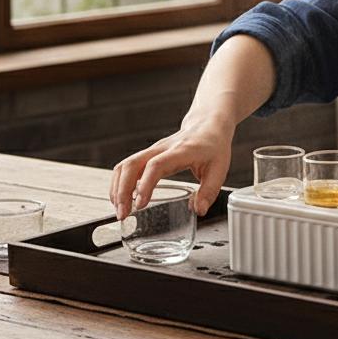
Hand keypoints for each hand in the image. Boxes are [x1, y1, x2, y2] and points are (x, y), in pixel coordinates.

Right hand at [110, 113, 234, 220]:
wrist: (208, 125)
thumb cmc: (214, 146)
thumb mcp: (220, 169)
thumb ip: (209, 191)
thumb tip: (198, 211)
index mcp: (180, 151)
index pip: (155, 165)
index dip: (145, 184)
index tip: (140, 204)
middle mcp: (162, 148)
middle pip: (132, 164)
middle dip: (122, 190)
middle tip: (123, 213)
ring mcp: (153, 150)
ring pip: (125, 164)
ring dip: (117, 188)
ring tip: (120, 210)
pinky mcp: (149, 154)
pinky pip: (127, 166)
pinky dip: (120, 183)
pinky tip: (122, 199)